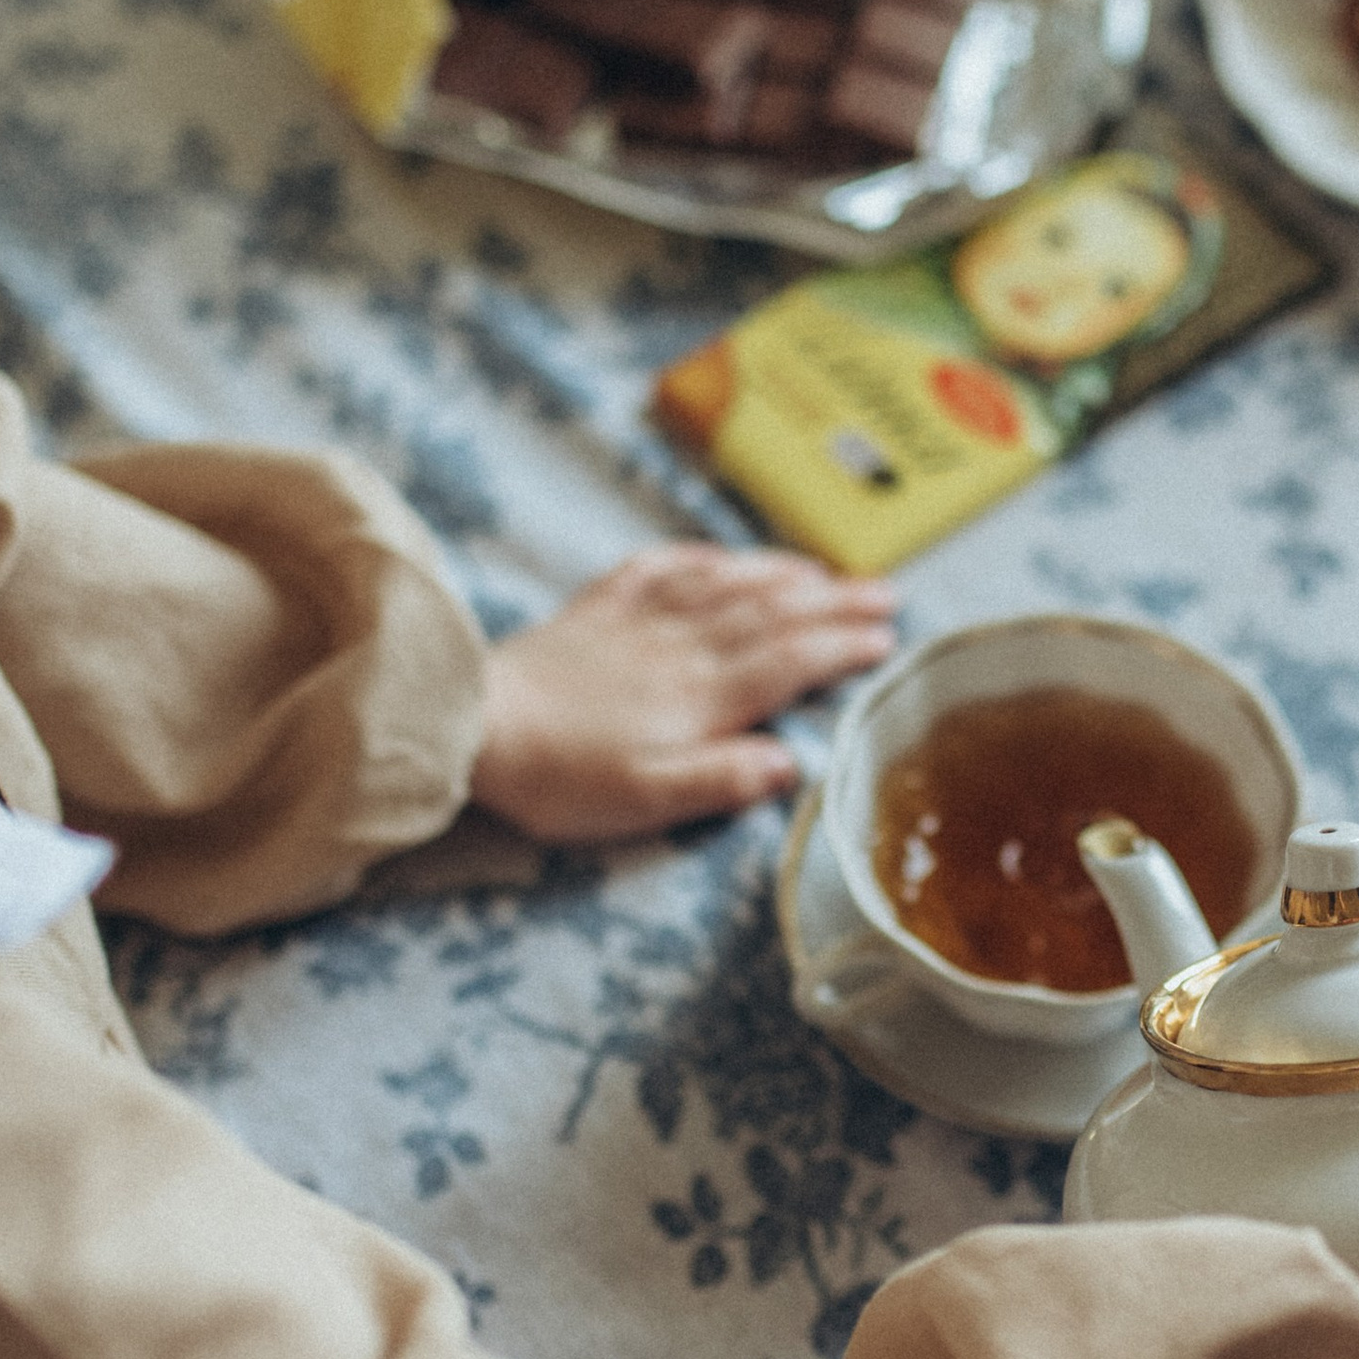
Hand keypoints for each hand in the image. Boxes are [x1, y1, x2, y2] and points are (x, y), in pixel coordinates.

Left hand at [470, 545, 896, 846]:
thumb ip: (722, 780)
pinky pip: (660, 569)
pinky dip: (702, 558)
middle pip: (772, 613)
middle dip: (835, 602)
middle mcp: (681, 647)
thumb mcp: (647, 801)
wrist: (471, 725)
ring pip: (726, 584)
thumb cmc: (560, 778)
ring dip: (781, 573)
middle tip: (887, 593)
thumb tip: (792, 763)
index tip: (887, 638)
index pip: (790, 660)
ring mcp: (638, 621)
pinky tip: (719, 556)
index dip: (843, 645)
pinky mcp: (595, 611)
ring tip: (824, 573)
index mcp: (702, 696)